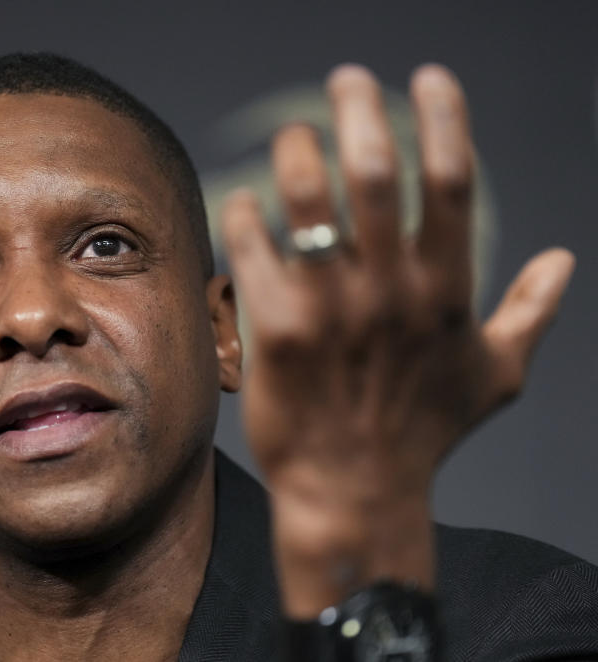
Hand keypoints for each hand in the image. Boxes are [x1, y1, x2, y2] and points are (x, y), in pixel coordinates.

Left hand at [221, 64, 574, 617]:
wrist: (354, 492)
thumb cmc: (421, 434)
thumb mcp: (494, 376)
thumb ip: (530, 314)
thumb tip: (565, 264)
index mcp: (446, 290)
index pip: (452, 181)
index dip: (443, 118)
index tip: (427, 78)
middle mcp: (394, 290)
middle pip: (377, 172)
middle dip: (362, 111)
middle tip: (347, 80)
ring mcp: (335, 308)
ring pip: (310, 199)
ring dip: (298, 152)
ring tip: (292, 135)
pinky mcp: (280, 330)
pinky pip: (255, 249)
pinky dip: (245, 215)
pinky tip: (241, 203)